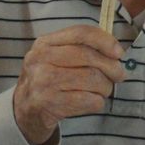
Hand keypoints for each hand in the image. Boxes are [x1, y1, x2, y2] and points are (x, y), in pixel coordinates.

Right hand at [13, 25, 125, 144]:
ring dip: (105, 87)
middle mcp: (40, 60)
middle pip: (88, 57)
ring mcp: (42, 82)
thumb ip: (81, 48)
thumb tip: (115, 51)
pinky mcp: (48, 104)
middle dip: (111, 67)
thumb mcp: (56, 57)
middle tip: (119, 75)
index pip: (80, 33)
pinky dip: (97, 102)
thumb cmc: (49, 80)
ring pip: (91, 79)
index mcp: (44, 43)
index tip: (119, 52)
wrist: (25, 111)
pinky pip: (88, 100)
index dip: (104, 40)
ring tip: (104, 90)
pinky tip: (93, 102)